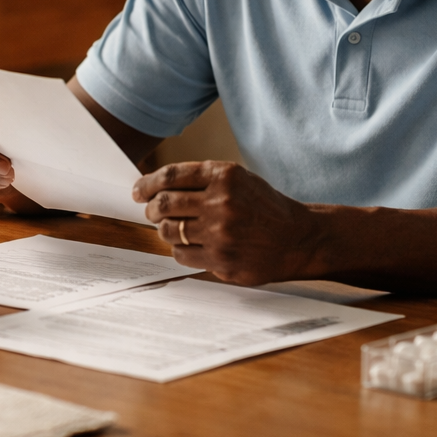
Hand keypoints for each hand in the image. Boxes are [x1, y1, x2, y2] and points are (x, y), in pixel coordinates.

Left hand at [133, 161, 320, 284]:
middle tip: (152, 211)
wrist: (298, 238)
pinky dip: (179, 249)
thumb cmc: (264, 207)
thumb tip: (155, 187)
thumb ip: (201, 180)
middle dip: (151, 208)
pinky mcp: (221, 260)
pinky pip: (181, 255)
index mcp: (225, 176)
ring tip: (175, 228)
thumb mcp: (239, 179)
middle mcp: (222, 203)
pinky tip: (192, 244)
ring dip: (165, 230)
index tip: (138, 190)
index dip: (147, 183)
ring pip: (168, 231)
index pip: (171, 176)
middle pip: (164, 204)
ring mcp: (221, 234)